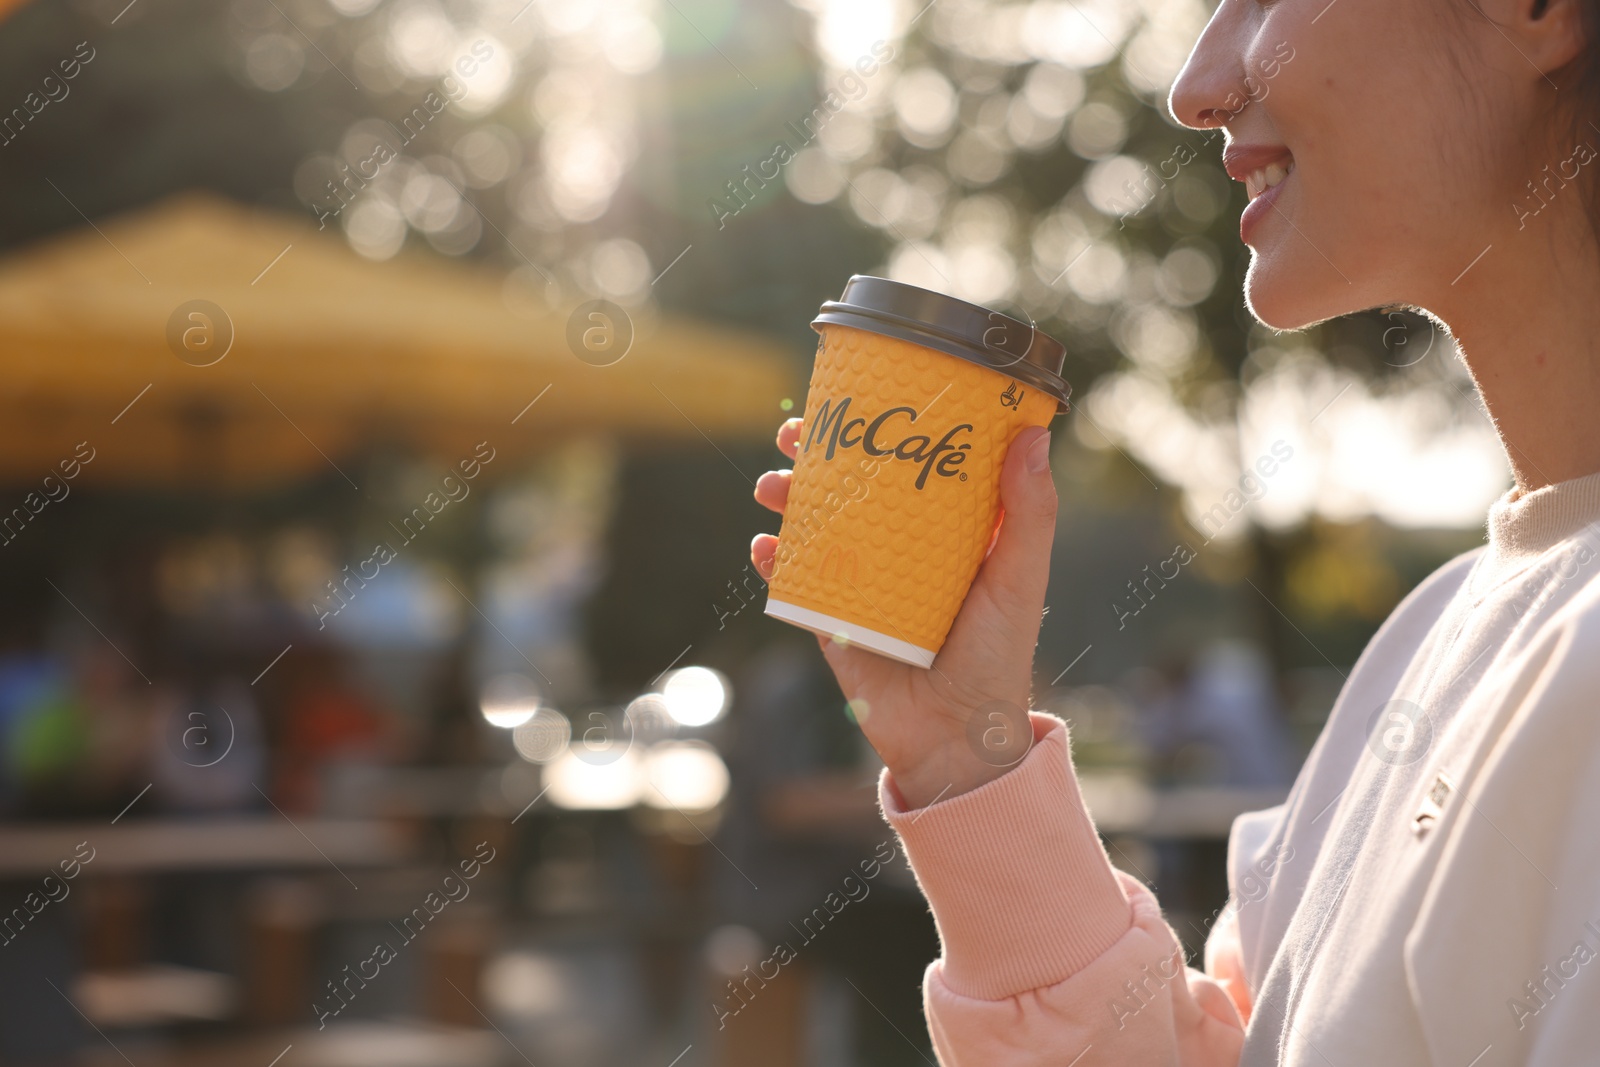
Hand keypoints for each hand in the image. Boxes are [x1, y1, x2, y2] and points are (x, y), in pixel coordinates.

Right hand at [751, 417, 1057, 808]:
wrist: (958, 737)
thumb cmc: (999, 656)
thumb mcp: (1019, 578)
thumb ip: (1028, 514)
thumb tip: (1034, 436)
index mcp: (941, 529)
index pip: (904, 463)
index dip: (875, 427)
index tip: (852, 396)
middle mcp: (896, 549)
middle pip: (846, 485)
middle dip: (812, 455)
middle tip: (791, 434)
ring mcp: (859, 582)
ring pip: (811, 525)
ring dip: (784, 499)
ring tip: (771, 488)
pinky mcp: (830, 621)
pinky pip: (792, 581)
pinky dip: (771, 560)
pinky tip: (763, 546)